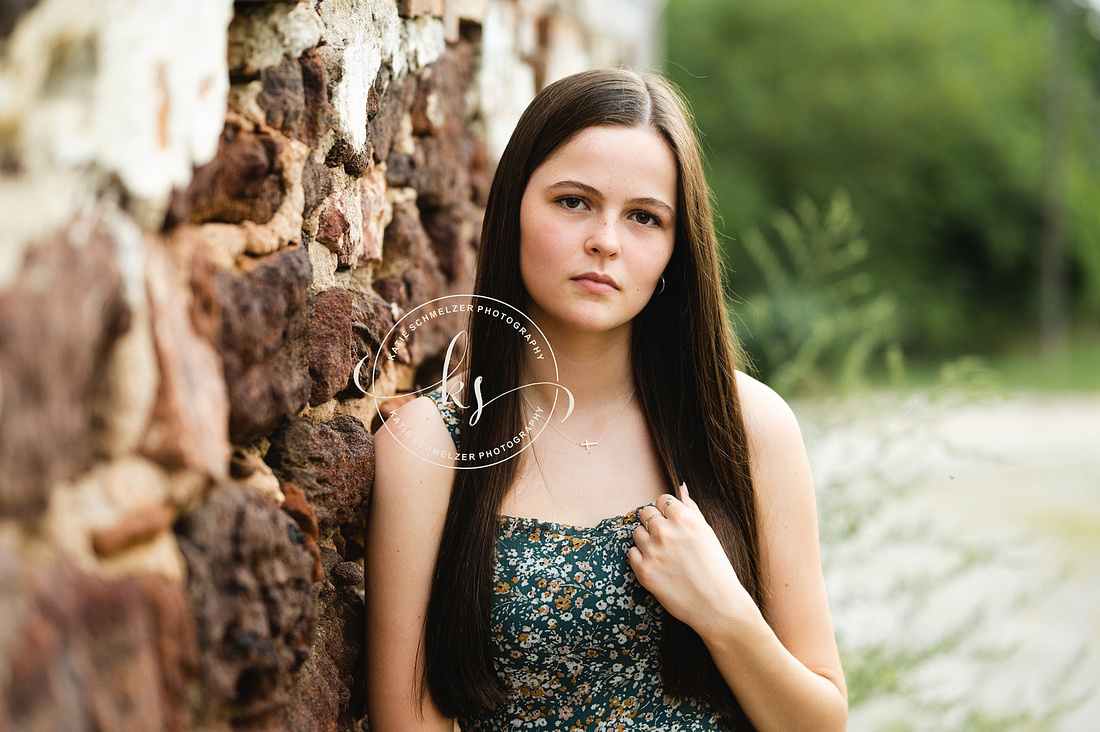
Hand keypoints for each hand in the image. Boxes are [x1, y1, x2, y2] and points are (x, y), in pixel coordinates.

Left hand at [628, 483, 756, 638]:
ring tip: (664, 554)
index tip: (672, 523)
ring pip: (637, 532)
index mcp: (685, 519)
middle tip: (667, 539)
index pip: (662, 500)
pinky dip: (640, 557)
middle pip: (645, 512)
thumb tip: (681, 487)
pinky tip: (657, 566)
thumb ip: (691, 508)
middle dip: (653, 522)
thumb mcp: (708, 533)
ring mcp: (653, 551)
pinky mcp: (643, 570)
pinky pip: (632, 553)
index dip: (666, 511)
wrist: (718, 606)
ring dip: (646, 540)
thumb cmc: (717, 568)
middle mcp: (666, 531)